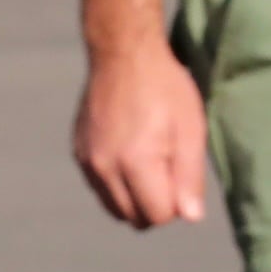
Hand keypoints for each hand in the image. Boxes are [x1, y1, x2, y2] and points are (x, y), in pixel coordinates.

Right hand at [72, 39, 208, 227]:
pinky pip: (99, 188)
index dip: (177, 202)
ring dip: (134, 197)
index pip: (158, 216)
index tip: (182, 172)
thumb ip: (190, 176)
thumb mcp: (191, 127)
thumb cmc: (165, 88)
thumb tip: (190, 217)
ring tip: (150, 160)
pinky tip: (130, 152)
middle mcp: (104, 168)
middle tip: (169, 167)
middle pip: (134, 218)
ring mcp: (87, 162)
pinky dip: (116, 183)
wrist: (123, 53)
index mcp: (135, 163)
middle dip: (156, 204)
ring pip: (114, 207)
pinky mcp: (79, 154)